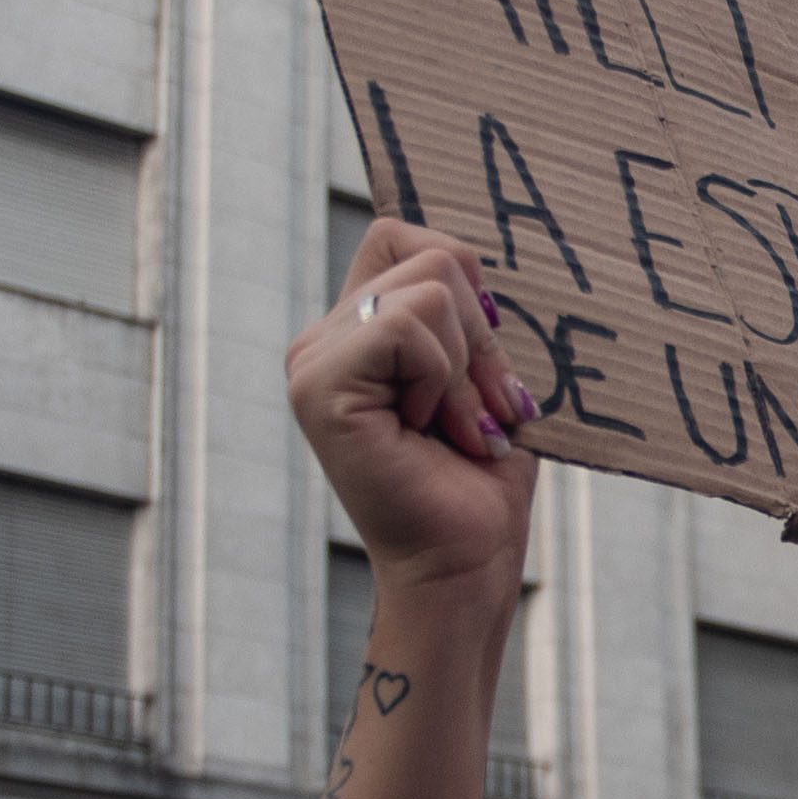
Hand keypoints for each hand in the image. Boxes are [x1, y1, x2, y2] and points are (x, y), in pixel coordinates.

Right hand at [288, 222, 537, 593]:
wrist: (465, 564)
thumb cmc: (481, 482)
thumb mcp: (483, 376)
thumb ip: (466, 313)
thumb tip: (471, 254)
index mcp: (354, 331)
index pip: (404, 235)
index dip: (464, 279)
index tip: (483, 360)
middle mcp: (322, 339)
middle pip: (434, 255)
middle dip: (484, 337)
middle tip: (481, 414)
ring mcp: (313, 361)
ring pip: (430, 289)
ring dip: (470, 368)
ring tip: (459, 430)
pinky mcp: (318, 386)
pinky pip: (406, 327)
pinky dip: (444, 380)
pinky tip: (432, 433)